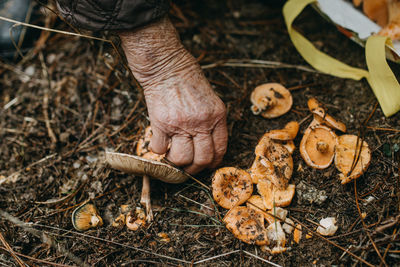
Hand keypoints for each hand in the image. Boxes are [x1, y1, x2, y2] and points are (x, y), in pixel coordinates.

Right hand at [119, 17, 227, 173]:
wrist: (166, 66)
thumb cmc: (188, 79)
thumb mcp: (210, 99)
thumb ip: (212, 121)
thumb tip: (206, 145)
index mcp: (217, 116)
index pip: (220, 149)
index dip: (213, 162)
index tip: (206, 165)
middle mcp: (201, 123)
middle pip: (202, 159)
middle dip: (195, 169)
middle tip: (188, 167)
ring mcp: (181, 124)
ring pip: (182, 159)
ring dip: (176, 163)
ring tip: (172, 155)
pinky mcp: (161, 123)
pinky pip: (160, 149)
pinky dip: (158, 150)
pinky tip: (159, 142)